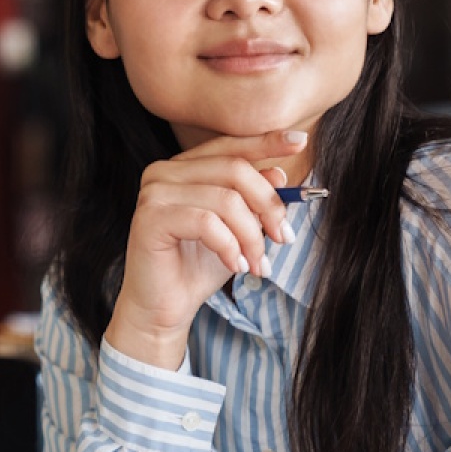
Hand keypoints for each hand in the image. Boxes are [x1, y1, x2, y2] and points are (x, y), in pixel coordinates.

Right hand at [105, 130, 306, 368]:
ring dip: (251, 236)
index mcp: (184, 168)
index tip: (300, 142)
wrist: (164, 309)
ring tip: (257, 264)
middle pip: (235, 169)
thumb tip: (279, 174)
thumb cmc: (197, 268)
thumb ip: (253, 200)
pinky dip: (230, 246)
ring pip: (226, 199)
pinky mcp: (150, 218)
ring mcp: (154, 193)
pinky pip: (207, 223)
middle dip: (268, 206)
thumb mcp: (238, 230)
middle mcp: (164, 172)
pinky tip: (235, 265)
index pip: (230, 146)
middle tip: (283, 238)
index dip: (266, 142)